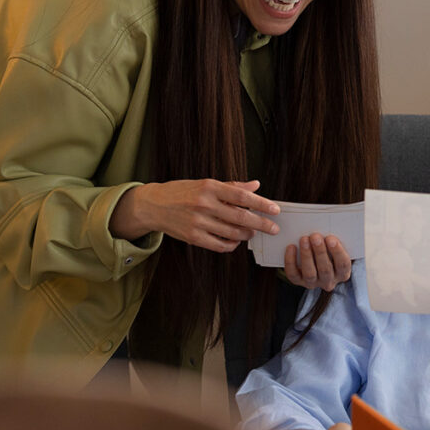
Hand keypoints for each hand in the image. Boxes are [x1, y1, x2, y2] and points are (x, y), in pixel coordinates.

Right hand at [109, 179, 278, 251]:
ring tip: (252, 232)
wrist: (154, 205)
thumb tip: (256, 186)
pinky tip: (236, 241)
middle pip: (240, 217)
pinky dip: (231, 245)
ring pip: (232, 233)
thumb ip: (232, 187)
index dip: (261, 204)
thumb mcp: (206, 184)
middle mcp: (204, 204)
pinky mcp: (192, 237)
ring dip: (247, 235)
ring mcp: (197, 222)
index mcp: (209, 187)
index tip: (275, 210)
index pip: (241, 196)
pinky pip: (219, 245)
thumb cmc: (183, 192)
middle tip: (273, 228)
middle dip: (261, 224)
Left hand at [283, 233, 351, 290]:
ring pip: (310, 273)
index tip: (331, 239)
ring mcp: (313, 283)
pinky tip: (291, 247)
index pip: (343, 264)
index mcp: (342, 273)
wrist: (316, 258)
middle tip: (315, 236)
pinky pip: (293, 274)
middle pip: (325, 269)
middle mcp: (328, 281)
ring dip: (306, 255)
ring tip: (304, 239)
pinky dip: (291, 261)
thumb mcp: (335, 246)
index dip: (337, 252)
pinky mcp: (298, 281)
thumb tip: (326, 225)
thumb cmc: (329, 249)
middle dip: (320, 252)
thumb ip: (333, 240)